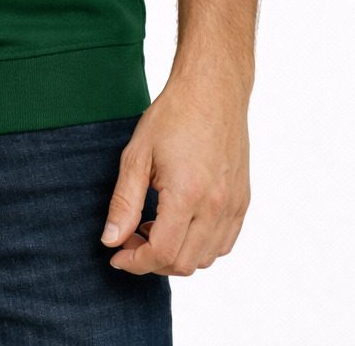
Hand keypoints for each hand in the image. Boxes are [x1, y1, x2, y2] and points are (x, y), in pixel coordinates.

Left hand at [99, 73, 250, 276]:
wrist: (213, 90)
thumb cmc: (173, 115)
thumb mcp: (137, 155)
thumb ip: (124, 203)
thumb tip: (111, 241)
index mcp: (187, 195)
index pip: (162, 253)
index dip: (135, 263)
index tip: (117, 255)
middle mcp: (216, 206)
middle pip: (183, 264)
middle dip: (152, 261)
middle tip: (131, 238)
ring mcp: (234, 205)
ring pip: (205, 258)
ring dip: (176, 255)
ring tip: (154, 227)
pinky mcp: (243, 200)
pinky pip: (224, 243)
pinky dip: (200, 247)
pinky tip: (180, 224)